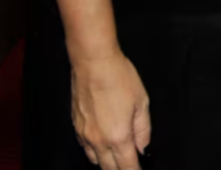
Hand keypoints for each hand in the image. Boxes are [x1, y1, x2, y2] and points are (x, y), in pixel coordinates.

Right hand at [69, 51, 151, 168]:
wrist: (93, 62)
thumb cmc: (118, 77)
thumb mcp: (142, 102)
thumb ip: (143, 129)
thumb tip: (144, 147)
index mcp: (118, 136)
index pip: (128, 166)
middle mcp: (99, 140)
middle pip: (109, 168)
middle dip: (121, 169)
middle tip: (129, 165)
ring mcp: (85, 134)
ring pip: (95, 160)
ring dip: (107, 163)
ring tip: (116, 158)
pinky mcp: (76, 126)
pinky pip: (84, 148)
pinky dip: (94, 151)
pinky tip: (101, 145)